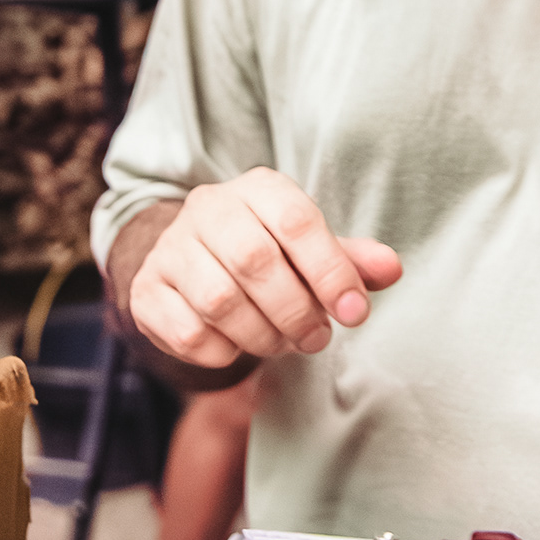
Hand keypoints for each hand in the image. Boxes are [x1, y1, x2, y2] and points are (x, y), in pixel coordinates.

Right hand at [128, 168, 401, 365]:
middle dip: (296, 311)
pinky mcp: (147, 291)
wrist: (194, 261)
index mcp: (258, 188)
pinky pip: (189, 332)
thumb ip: (350, 260)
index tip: (354, 313)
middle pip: (255, 261)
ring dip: (263, 335)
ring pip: (219, 300)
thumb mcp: (312, 249)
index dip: (331, 271)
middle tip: (317, 338)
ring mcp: (171, 249)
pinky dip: (224, 351)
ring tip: (284, 343)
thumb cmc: (269, 253)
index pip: (296, 221)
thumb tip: (391, 268)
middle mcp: (208, 208)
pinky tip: (239, 345)